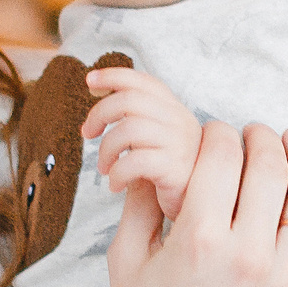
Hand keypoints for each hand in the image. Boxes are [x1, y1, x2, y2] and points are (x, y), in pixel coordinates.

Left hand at [83, 67, 202, 219]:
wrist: (200, 210)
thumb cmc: (172, 178)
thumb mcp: (158, 141)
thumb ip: (140, 121)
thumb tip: (101, 107)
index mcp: (175, 111)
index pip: (144, 81)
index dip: (114, 76)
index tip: (90, 82)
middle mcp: (181, 121)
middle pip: (129, 100)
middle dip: (99, 114)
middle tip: (87, 134)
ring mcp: (181, 144)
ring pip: (128, 129)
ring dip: (105, 150)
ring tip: (104, 168)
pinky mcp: (176, 170)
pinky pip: (134, 161)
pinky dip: (116, 173)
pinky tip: (115, 185)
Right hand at [109, 121, 287, 286]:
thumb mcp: (125, 259)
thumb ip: (140, 202)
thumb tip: (155, 157)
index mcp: (197, 238)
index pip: (220, 157)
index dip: (219, 132)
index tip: (217, 131)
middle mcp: (245, 254)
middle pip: (268, 169)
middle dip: (261, 138)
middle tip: (256, 132)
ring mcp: (281, 280)